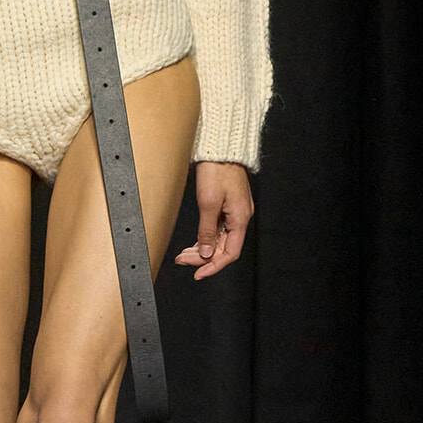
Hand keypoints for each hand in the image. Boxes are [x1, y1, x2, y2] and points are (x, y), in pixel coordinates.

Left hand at [173, 162, 253, 279]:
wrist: (220, 148)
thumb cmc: (217, 171)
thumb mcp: (208, 203)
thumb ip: (207, 231)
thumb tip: (206, 253)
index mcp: (240, 219)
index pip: (229, 253)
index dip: (213, 266)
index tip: (197, 274)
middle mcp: (240, 218)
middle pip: (223, 248)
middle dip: (203, 258)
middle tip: (182, 261)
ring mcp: (235, 211)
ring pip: (219, 239)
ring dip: (202, 249)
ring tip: (183, 254)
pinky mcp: (228, 205)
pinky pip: (218, 228)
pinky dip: (205, 237)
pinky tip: (194, 242)